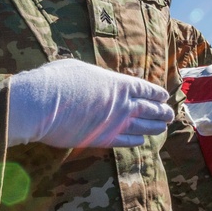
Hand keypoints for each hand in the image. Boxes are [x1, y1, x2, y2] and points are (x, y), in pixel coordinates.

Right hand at [7, 59, 172, 148]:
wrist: (42, 105)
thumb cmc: (55, 81)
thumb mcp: (78, 68)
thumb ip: (94, 77)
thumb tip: (95, 81)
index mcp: (118, 83)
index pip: (145, 89)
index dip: (156, 93)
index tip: (164, 96)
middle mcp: (122, 104)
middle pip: (149, 109)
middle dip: (161, 111)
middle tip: (169, 114)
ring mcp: (114, 124)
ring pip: (142, 127)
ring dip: (154, 127)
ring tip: (163, 128)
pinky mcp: (103, 140)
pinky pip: (126, 142)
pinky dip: (135, 141)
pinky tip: (141, 142)